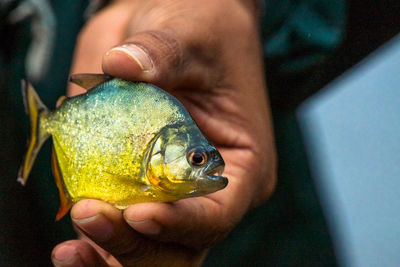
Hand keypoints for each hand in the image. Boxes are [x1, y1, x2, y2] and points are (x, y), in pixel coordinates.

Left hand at [52, 0, 275, 265]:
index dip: (181, 222)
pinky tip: (70, 245)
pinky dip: (95, 241)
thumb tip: (121, 64)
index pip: (218, 211)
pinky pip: (118, 227)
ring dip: (109, 251)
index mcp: (240, 165)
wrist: (184, 31)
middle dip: (135, 244)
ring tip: (73, 242)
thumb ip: (163, 52)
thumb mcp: (193, 34)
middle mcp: (205, 189)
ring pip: (146, 248)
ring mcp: (169, 191)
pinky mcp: (135, 182)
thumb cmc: (206, 32)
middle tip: (91, 216)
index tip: (139, 212)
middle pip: (178, 245)